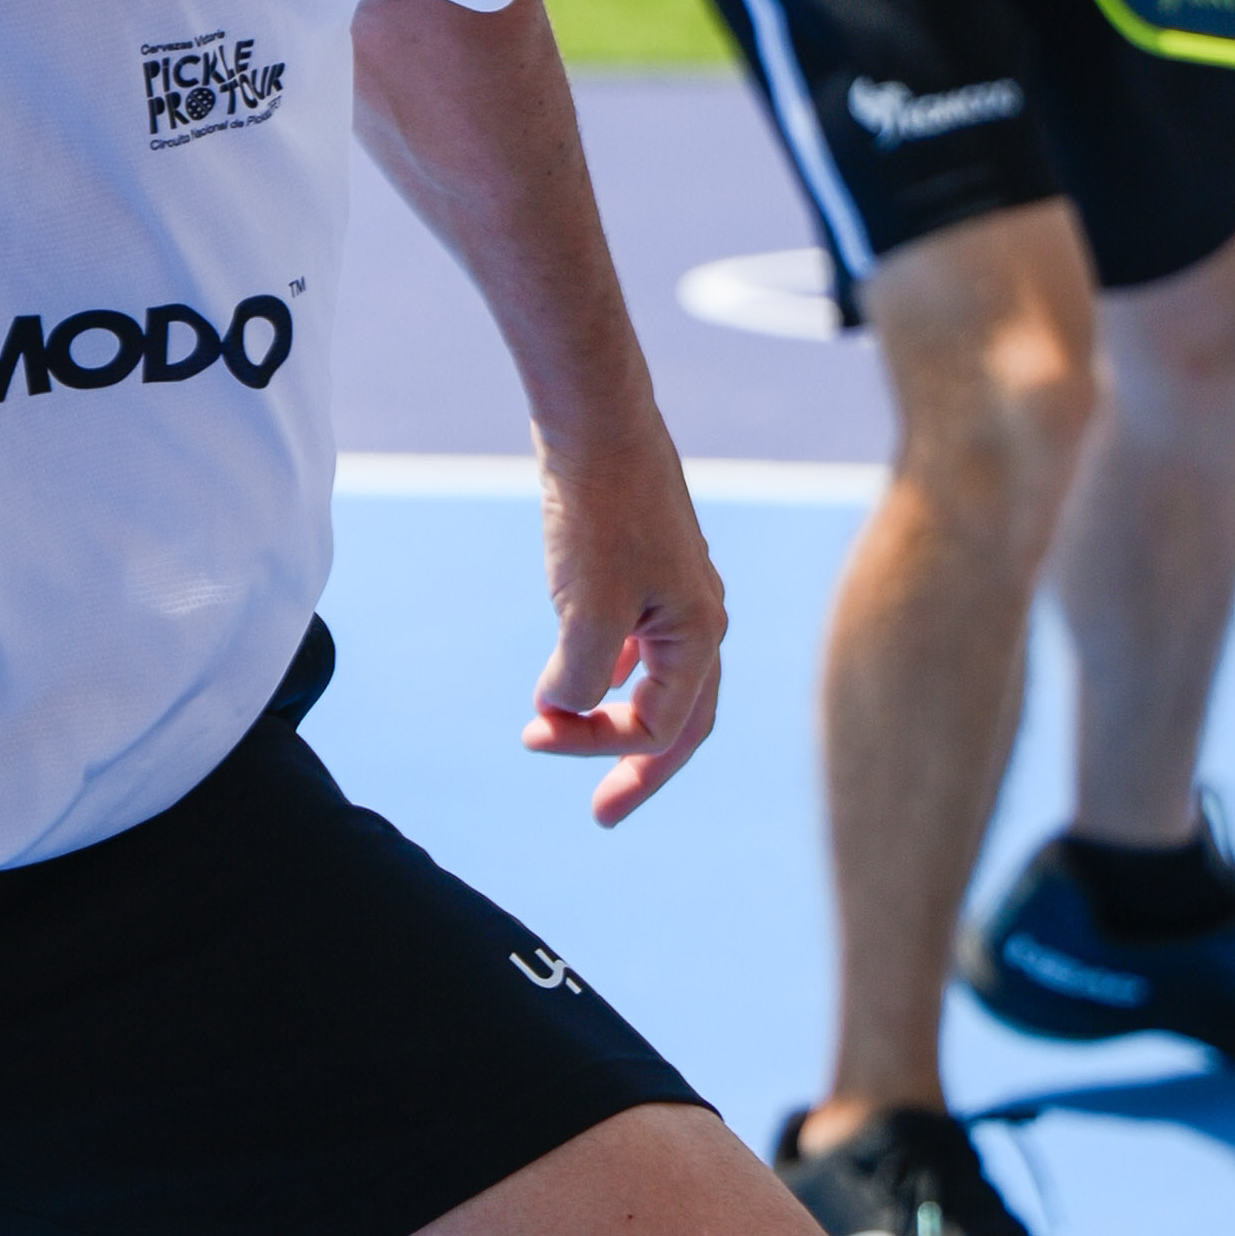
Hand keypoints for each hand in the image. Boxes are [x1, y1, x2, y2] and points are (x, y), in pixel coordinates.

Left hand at [524, 425, 726, 823]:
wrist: (595, 418)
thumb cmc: (598, 511)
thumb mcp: (586, 608)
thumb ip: (579, 677)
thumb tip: (561, 707)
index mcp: (700, 636)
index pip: (654, 727)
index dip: (591, 743)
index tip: (532, 733)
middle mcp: (702, 617)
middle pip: (684, 721)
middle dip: (640, 770)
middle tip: (604, 816)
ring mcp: (680, 589)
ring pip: (665, 679)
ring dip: (624, 717)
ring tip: (582, 744)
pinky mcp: (651, 563)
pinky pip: (645, 638)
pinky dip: (617, 668)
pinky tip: (586, 674)